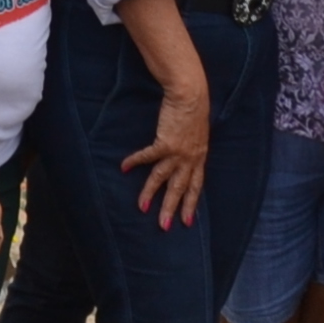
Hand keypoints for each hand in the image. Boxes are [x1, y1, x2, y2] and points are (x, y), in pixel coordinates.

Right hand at [123, 75, 210, 226]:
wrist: (191, 95)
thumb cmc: (195, 110)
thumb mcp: (199, 133)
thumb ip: (192, 146)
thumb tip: (187, 154)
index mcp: (199, 157)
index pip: (196, 186)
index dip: (190, 203)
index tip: (187, 221)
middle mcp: (189, 158)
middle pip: (179, 188)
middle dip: (171, 208)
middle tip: (164, 226)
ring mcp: (177, 152)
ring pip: (162, 178)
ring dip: (150, 193)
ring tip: (142, 207)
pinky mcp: (164, 143)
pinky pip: (147, 157)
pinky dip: (135, 161)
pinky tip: (124, 167)